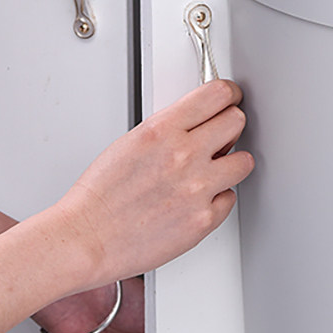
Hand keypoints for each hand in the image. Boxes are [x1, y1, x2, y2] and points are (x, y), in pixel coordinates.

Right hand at [55, 78, 253, 291]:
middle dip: (230, 127)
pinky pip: (230, 198)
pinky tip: (196, 200)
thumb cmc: (102, 195)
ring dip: (231, 164)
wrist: (88, 238)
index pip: (217, 94)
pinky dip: (217, 199)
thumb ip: (170, 128)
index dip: (229, 94)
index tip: (230, 98)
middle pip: (237, 121)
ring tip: (210, 171)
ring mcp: (197, 188)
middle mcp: (184, 155)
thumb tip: (200, 122)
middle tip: (220, 137)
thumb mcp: (131, 142)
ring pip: (244, 161)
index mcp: (162, 130)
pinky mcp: (204, 219)